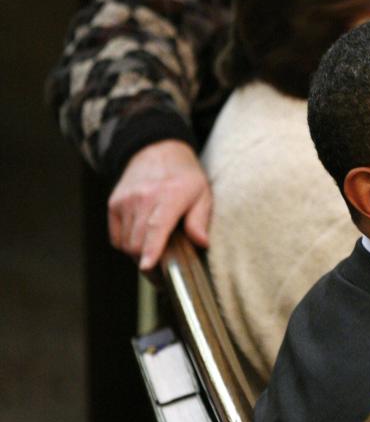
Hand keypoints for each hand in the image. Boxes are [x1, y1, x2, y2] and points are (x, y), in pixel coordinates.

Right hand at [107, 140, 211, 270]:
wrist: (156, 150)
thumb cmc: (184, 177)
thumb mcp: (202, 193)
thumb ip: (200, 218)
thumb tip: (202, 242)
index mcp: (170, 195)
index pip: (157, 226)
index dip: (152, 249)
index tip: (147, 267)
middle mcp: (144, 197)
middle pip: (138, 242)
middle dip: (149, 262)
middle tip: (164, 271)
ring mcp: (126, 200)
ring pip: (126, 243)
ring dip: (138, 254)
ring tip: (154, 253)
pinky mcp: (114, 204)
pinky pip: (117, 237)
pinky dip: (127, 244)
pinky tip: (142, 239)